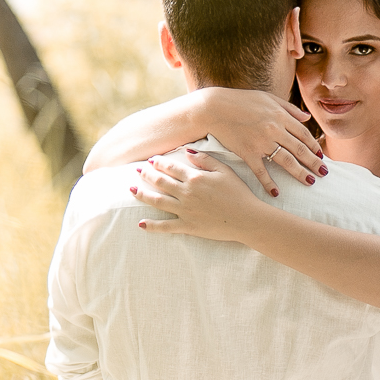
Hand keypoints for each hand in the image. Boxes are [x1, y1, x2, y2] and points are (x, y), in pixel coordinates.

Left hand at [130, 151, 262, 241]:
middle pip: (160, 182)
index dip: (159, 163)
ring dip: (143, 195)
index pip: (171, 168)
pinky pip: (166, 226)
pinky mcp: (188, 226)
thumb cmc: (239, 194)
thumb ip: (205, 160)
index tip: (151, 160)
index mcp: (194, 178)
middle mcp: (186, 193)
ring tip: (131, 190)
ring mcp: (185, 210)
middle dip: (147, 175)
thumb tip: (187, 152)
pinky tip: (141, 224)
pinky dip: (152, 226)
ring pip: (158, 201)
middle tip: (138, 171)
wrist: (248, 219)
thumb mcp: (225, 171)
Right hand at [197, 87, 325, 195]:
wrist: (213, 108)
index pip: (303, 134)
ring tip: (310, 182)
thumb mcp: (266, 97)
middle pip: (300, 150)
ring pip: (287, 161)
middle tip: (324, 173)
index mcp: (280, 116)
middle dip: (314, 163)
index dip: (314, 146)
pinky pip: (262, 171)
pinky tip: (276, 193)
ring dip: (300, 173)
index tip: (320, 156)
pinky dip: (269, 183)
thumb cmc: (239, 100)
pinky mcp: (248, 153)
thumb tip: (306, 118)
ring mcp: (261, 143)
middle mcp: (274, 130)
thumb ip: (288, 107)